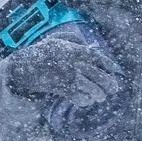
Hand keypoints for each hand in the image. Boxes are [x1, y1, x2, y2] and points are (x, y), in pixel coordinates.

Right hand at [3, 40, 124, 103]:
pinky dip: (84, 100)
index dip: (111, 66)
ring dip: (98, 95)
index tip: (116, 71)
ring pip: (93, 90)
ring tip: (99, 96)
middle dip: (110, 84)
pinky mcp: (63, 89)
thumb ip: (76, 40)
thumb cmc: (43, 52)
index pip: (100, 59)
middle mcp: (76, 64)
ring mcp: (70, 77)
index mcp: (77, 51)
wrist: (25, 66)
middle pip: (101, 77)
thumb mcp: (59, 39)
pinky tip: (85, 99)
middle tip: (113, 88)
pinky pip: (80, 98)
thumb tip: (94, 46)